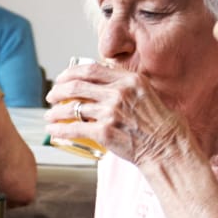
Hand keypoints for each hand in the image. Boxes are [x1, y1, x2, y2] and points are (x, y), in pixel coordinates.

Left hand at [44, 61, 196, 168]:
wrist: (168, 148)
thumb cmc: (159, 124)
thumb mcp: (146, 94)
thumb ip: (125, 86)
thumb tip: (101, 82)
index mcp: (129, 80)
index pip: (91, 70)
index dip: (70, 73)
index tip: (62, 79)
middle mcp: (119, 93)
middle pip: (76, 86)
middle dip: (57, 91)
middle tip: (51, 96)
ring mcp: (111, 112)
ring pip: (71, 108)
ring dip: (55, 112)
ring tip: (49, 116)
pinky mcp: (104, 132)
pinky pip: (74, 128)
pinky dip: (59, 130)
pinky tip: (53, 131)